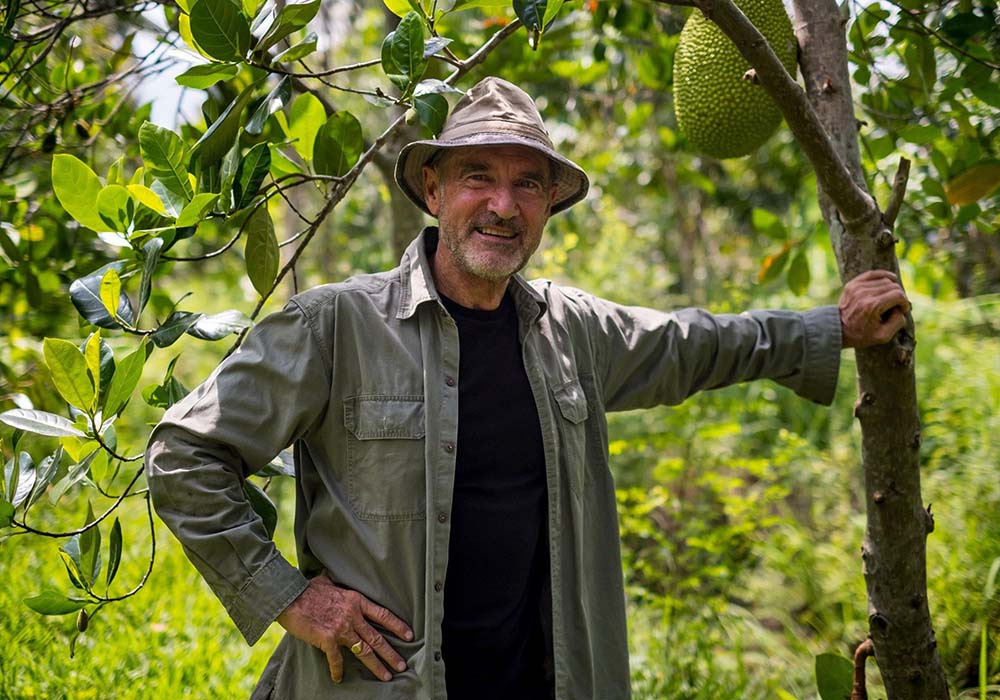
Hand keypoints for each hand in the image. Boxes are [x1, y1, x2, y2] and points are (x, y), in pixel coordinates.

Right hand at [276, 574, 413, 683]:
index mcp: (356, 601)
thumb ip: (334, 584)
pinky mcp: (328, 639)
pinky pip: (336, 659)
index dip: (397, 626)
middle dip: (391, 653)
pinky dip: (338, 670)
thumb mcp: (326, 581)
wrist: (290, 597)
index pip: (383, 614)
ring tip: (386, 676)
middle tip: (401, 665)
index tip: (409, 635)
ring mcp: (342, 628)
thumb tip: (330, 576)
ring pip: (364, 651)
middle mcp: (353, 615)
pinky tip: (339, 678)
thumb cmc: (306, 589)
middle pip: (377, 638)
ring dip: (376, 665)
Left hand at [839, 269, 910, 348]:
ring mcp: (856, 287)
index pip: (898, 295)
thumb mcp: (883, 336)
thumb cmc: (860, 335)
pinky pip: (872, 274)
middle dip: (899, 296)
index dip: (905, 303)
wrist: (837, 330)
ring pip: (885, 280)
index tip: (902, 310)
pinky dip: (883, 275)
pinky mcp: (852, 284)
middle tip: (896, 306)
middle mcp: (864, 293)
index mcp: (872, 306)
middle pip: (893, 286)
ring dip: (892, 288)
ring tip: (890, 298)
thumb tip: (901, 309)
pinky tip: (890, 280)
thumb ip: (897, 322)